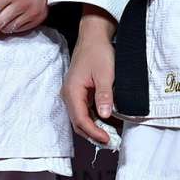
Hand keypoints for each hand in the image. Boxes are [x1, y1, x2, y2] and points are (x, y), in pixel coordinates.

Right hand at [61, 13, 116, 144]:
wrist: (93, 37)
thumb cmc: (98, 52)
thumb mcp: (105, 74)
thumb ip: (104, 95)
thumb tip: (105, 115)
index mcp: (72, 91)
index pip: (80, 120)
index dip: (93, 133)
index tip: (107, 139)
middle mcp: (69, 95)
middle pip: (78, 123)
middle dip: (93, 135)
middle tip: (110, 142)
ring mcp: (73, 95)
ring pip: (81, 119)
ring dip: (94, 129)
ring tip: (111, 135)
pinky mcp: (79, 93)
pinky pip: (85, 111)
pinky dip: (95, 119)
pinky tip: (108, 123)